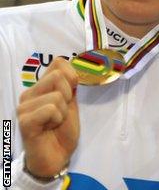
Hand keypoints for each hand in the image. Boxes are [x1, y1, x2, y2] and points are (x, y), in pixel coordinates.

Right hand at [17, 57, 78, 177]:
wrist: (57, 156)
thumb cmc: (62, 131)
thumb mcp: (71, 104)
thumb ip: (70, 86)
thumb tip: (72, 69)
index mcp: (41, 87)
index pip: (59, 62)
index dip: (72, 76)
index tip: (71, 94)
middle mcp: (29, 93)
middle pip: (58, 75)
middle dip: (68, 95)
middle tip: (62, 112)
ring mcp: (24, 107)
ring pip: (57, 95)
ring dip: (63, 111)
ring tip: (55, 122)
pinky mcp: (25, 121)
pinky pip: (50, 109)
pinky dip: (57, 119)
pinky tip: (49, 128)